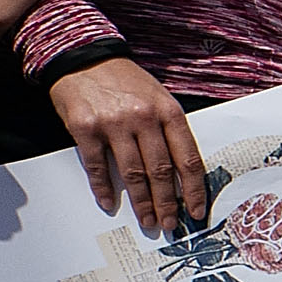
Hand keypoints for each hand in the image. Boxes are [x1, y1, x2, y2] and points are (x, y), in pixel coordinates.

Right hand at [49, 57, 207, 234]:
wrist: (83, 57)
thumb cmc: (126, 81)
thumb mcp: (158, 97)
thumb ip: (170, 130)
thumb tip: (181, 172)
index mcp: (169, 112)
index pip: (188, 159)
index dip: (195, 189)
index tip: (197, 210)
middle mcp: (144, 118)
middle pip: (162, 171)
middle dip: (168, 203)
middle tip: (170, 224)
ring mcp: (114, 124)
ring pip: (133, 173)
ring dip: (141, 201)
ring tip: (147, 220)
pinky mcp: (85, 128)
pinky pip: (98, 165)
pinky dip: (103, 187)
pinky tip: (109, 202)